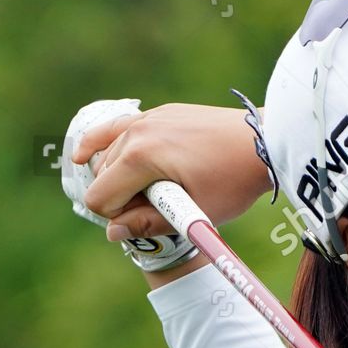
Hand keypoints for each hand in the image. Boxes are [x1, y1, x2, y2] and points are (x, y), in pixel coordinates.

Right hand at [70, 101, 273, 238]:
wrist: (265, 144)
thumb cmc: (234, 181)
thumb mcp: (195, 213)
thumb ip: (149, 224)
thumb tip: (113, 233)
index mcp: (140, 157)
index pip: (100, 198)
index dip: (118, 218)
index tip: (148, 222)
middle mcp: (136, 132)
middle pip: (102, 177)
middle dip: (120, 198)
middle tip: (159, 209)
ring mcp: (146, 118)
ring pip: (107, 155)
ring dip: (118, 177)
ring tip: (148, 191)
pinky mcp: (157, 114)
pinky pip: (116, 129)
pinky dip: (100, 143)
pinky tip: (81, 155)